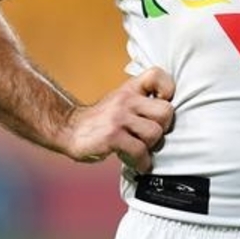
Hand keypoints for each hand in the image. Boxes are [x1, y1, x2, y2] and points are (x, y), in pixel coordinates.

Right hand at [60, 67, 174, 173]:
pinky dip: (142, 162)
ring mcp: (118, 117)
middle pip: (166, 111)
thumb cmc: (101, 119)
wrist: (69, 130)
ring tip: (141, 150)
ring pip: (154, 133)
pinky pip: (139, 151)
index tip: (161, 104)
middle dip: (164, 127)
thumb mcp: (121, 100)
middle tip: (152, 135)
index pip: (156, 75)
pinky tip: (138, 163)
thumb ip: (142, 101)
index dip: (167, 90)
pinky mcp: (112, 136)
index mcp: (130, 88)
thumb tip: (170, 115)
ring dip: (151, 147)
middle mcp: (125, 99)